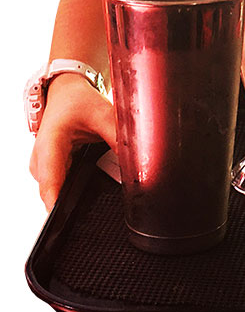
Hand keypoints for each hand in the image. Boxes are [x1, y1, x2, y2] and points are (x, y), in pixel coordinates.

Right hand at [29, 72, 116, 211]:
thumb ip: (119, 138)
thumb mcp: (103, 115)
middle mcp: (40, 160)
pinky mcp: (47, 170)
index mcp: (50, 144)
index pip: (51, 182)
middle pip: (54, 192)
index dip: (58, 204)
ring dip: (76, 192)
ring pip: (57, 192)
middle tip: (102, 194)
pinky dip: (75, 185)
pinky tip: (90, 176)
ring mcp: (41, 168)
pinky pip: (60, 186)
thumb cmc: (78, 101)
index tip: (68, 220)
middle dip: (75, 201)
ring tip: (98, 176)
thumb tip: (138, 162)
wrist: (65, 92)